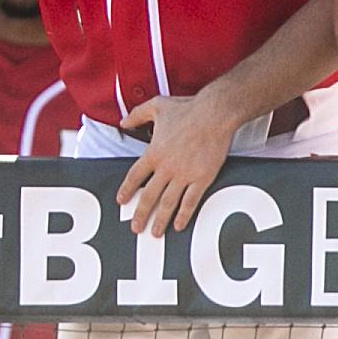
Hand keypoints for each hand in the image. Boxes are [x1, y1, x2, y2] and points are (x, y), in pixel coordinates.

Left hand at [115, 95, 235, 236]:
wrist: (215, 113)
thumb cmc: (188, 108)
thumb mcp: (157, 106)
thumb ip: (137, 114)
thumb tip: (123, 121)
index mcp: (154, 152)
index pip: (134, 176)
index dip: (127, 190)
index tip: (122, 201)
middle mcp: (166, 167)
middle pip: (148, 196)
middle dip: (141, 214)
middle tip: (135, 228)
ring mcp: (184, 175)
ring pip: (167, 203)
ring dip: (160, 220)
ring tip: (155, 233)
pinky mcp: (202, 178)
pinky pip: (191, 201)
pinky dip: (184, 215)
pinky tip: (179, 225)